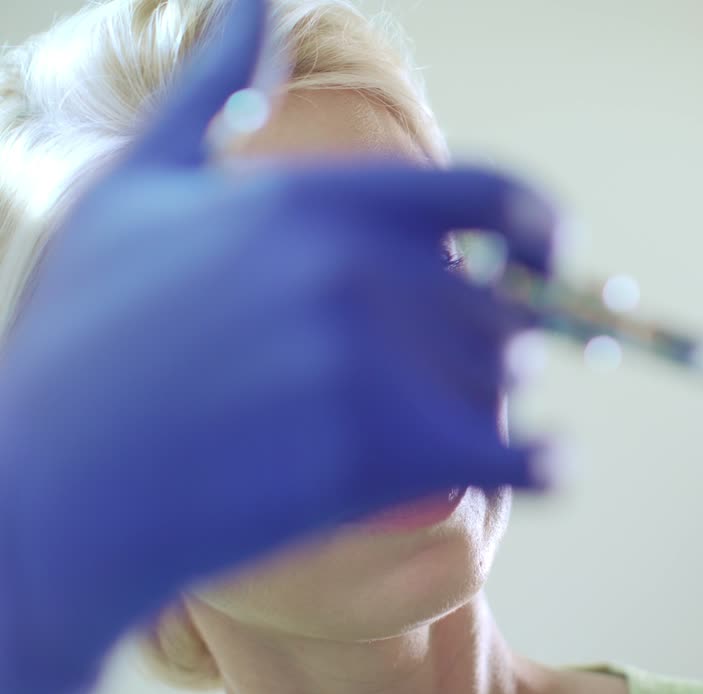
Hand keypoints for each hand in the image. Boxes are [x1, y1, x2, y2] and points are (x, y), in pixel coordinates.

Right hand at [0, 0, 554, 693]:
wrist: (46, 495)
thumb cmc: (81, 341)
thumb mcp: (135, 193)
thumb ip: (211, 92)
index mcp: (316, 196)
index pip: (490, 192)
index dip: (539, 222)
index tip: (553, 248)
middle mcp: (356, 269)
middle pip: (497, 300)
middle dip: (478, 341)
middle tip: (429, 377)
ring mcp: (370, 364)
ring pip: (499, 378)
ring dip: (482, 403)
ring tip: (417, 427)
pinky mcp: (377, 460)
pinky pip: (512, 456)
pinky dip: (544, 466)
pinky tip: (554, 467)